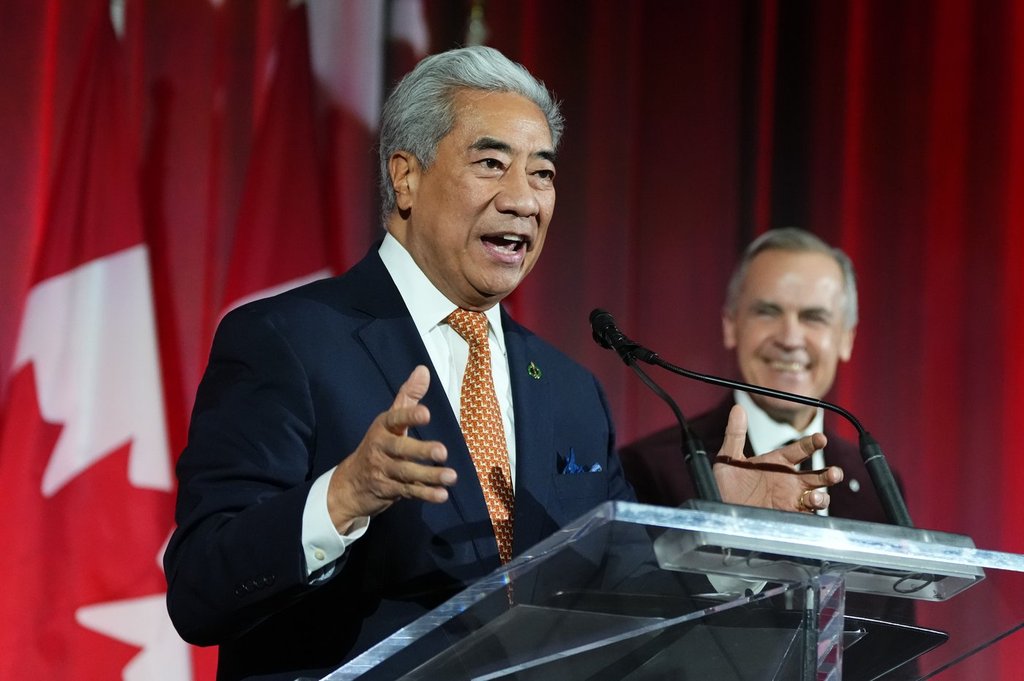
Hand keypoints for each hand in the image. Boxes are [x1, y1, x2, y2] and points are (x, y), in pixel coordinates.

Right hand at [326, 365, 456, 532]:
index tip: (427, 414)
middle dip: (421, 451)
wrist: (349, 484)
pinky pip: (409, 492)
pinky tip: (442, 494)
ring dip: (430, 476)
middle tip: (443, 451)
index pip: (395, 419)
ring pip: (407, 473)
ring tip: (451, 476)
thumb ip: (408, 396)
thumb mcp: (389, 420)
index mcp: (383, 427)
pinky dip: (425, 494)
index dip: (410, 416)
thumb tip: (424, 370)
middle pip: (401, 449)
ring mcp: (383, 471)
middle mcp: (381, 448)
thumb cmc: (378, 446)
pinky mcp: (389, 490)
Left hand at [713, 405, 842, 512]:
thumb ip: (735, 434)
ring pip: (817, 496)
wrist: (721, 514)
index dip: (811, 444)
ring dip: (822, 496)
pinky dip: (812, 513)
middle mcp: (788, 481)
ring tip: (817, 496)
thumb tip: (738, 409)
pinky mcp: (788, 517)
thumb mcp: (728, 459)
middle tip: (835, 473)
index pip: (799, 450)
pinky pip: (807, 515)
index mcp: (777, 463)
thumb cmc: (725, 487)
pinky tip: (808, 509)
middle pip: (816, 476)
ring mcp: (790, 500)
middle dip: (829, 474)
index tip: (820, 439)